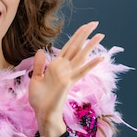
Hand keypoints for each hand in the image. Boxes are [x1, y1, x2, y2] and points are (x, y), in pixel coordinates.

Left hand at [28, 21, 104, 136]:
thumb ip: (39, 65)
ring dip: (91, 46)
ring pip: (81, 56)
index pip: (68, 47)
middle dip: (85, 35)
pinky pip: (81, 71)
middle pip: (76, 47)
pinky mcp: (68, 82)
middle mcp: (64, 68)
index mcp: (56, 66)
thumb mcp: (36, 78)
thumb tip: (41, 50)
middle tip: (95, 22)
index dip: (76, 36)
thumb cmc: (39, 99)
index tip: (85, 27)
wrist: (41, 113)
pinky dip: (90, 65)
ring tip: (101, 35)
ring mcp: (68, 75)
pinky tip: (100, 57)